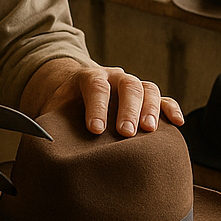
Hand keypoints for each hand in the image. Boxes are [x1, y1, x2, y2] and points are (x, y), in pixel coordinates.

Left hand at [25, 58, 182, 135]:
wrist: (75, 100)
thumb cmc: (64, 112)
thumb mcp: (53, 113)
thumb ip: (50, 125)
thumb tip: (43, 144)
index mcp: (87, 77)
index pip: (95, 84)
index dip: (96, 106)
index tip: (95, 130)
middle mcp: (113, 77)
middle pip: (126, 85)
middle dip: (127, 108)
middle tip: (126, 132)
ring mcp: (132, 86)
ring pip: (147, 89)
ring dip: (151, 108)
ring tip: (149, 130)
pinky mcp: (147, 99)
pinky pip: (164, 99)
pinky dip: (171, 109)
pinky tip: (177, 123)